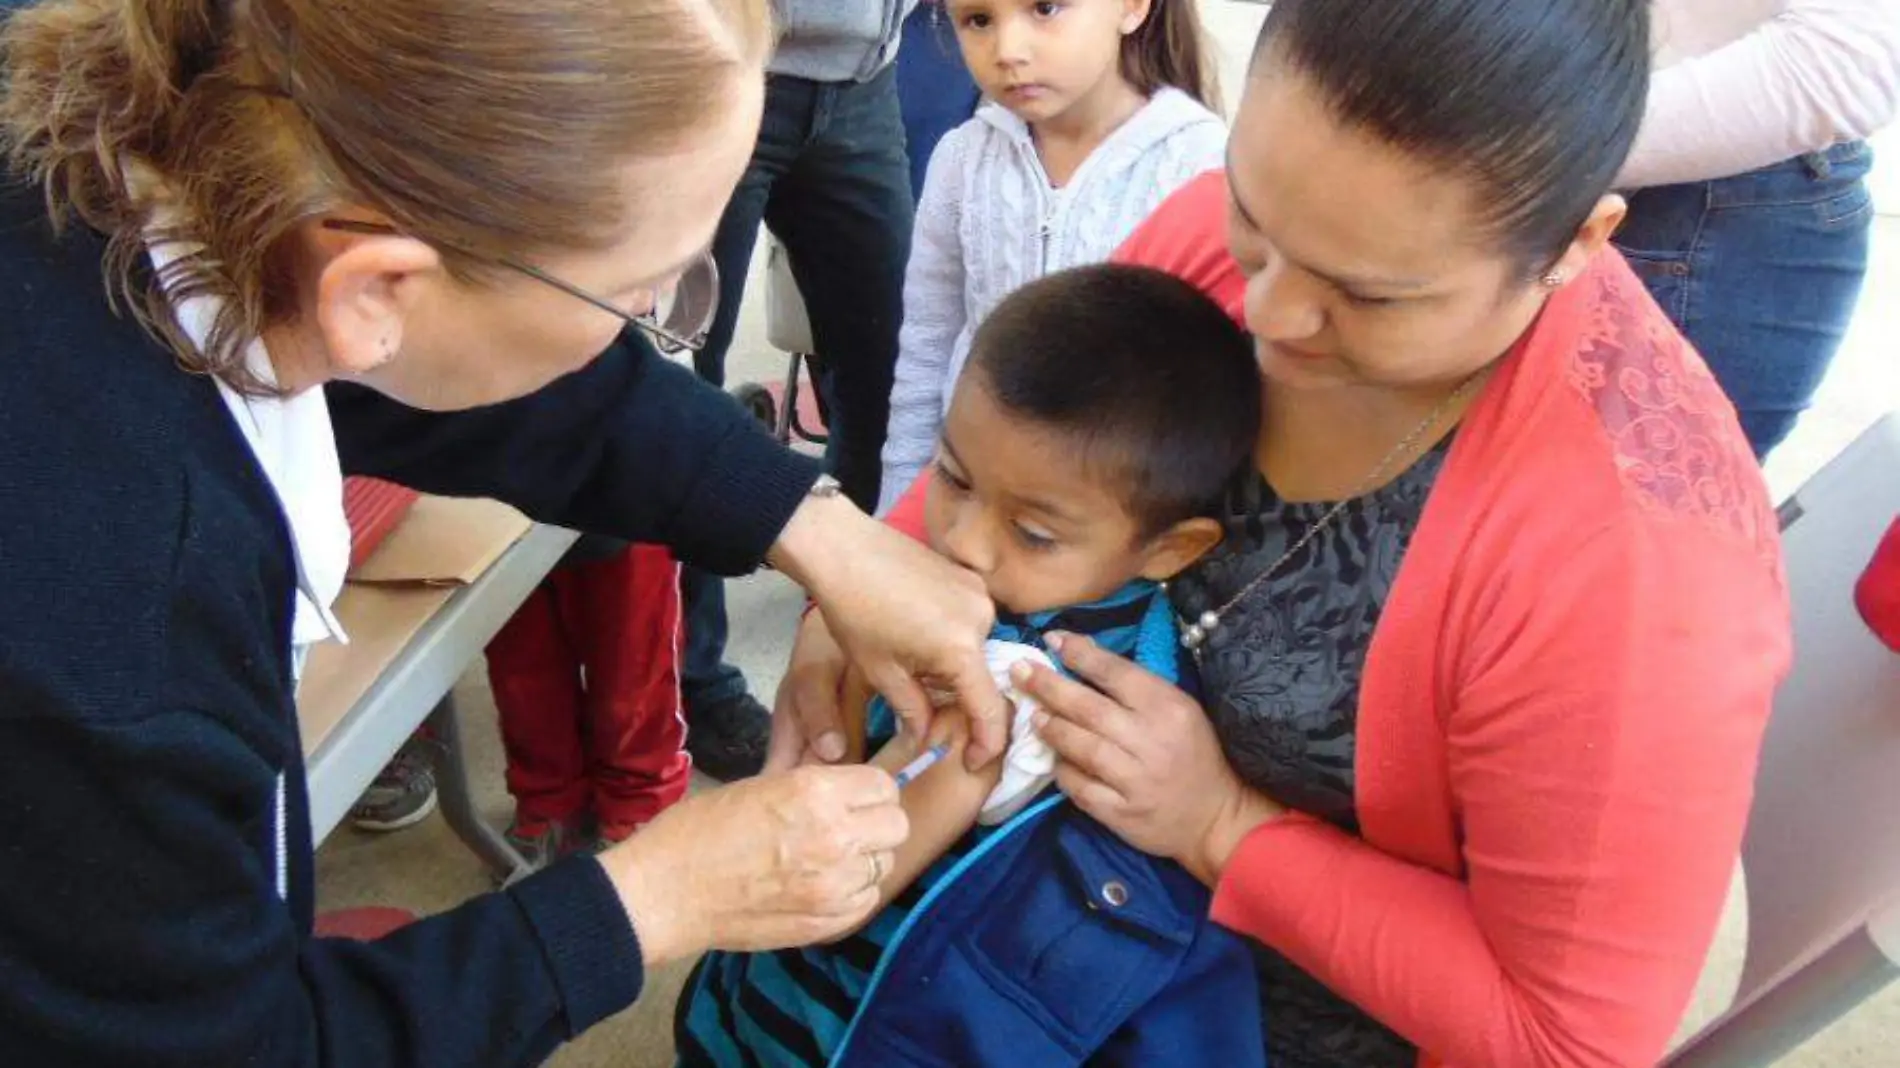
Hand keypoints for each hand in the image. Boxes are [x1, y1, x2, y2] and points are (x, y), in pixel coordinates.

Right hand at [598, 764, 907, 962]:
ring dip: (864, 860)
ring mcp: (832, 887)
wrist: (666, 892)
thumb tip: (849, 786)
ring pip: (884, 866)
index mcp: (815, 794)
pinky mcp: (824, 924)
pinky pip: (866, 901)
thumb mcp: (761, 785)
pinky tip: (822, 886)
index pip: (884, 786)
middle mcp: (834, 838)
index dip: (870, 790)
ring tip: (829, 859)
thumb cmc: (699, 831)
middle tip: (849, 827)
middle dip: (877, 823)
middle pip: (897, 826)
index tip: (855, 798)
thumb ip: (812, 786)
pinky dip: (852, 893)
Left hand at [769, 493, 1006, 768]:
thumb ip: (912, 710)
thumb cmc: (855, 613)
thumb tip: (927, 737)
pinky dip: (950, 636)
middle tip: (918, 694)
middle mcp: (984, 619)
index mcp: (961, 649)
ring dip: (951, 663)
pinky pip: (969, 621)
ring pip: (974, 648)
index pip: (988, 709)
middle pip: (980, 676)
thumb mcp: (880, 673)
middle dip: (955, 694)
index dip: (986, 743)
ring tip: (908, 654)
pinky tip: (915, 628)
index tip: (972, 761)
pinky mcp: (969, 577)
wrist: (842, 550)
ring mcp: (979, 593)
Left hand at [1016, 631, 1282, 884]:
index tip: (1051, 639)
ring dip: (1051, 728)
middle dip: (1048, 686)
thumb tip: (1081, 655)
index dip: (1080, 654)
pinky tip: (1053, 760)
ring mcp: (1136, 780)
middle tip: (1020, 671)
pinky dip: (1063, 772)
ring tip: (1032, 715)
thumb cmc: (1194, 753)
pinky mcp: (1123, 813)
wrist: (1217, 815)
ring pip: (1081, 748)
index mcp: (1168, 708)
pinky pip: (1081, 788)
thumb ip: (1136, 687)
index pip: (1116, 673)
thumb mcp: (1179, 709)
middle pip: (1089, 709)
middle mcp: (1151, 741)